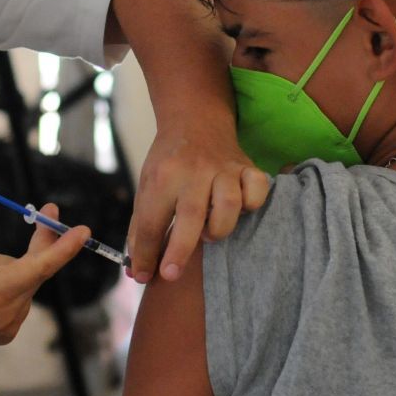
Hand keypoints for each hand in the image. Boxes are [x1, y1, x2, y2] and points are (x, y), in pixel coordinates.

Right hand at [0, 190, 89, 349]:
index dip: (63, 248)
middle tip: (45, 212)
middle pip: (36, 269)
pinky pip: (19, 295)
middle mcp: (6, 312)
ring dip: (7, 267)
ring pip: (24, 280)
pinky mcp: (5, 332)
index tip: (83, 231)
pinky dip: (5, 283)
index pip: (39, 267)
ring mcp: (7, 326)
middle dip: (38, 242)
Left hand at [126, 125, 268, 282]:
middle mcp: (194, 171)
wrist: (194, 120)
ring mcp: (223, 168)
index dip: (146, 253)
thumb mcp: (146, 187)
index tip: (145, 276)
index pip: (151, 221)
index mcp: (163, 176)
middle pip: (190, 215)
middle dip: (179, 249)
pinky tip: (240, 210)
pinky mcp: (247, 166)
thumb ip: (141, 228)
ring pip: (229, 204)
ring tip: (207, 235)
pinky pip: (257, 189)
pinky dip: (252, 204)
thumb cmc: (168, 162)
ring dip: (219, 228)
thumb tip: (138, 270)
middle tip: (171, 274)